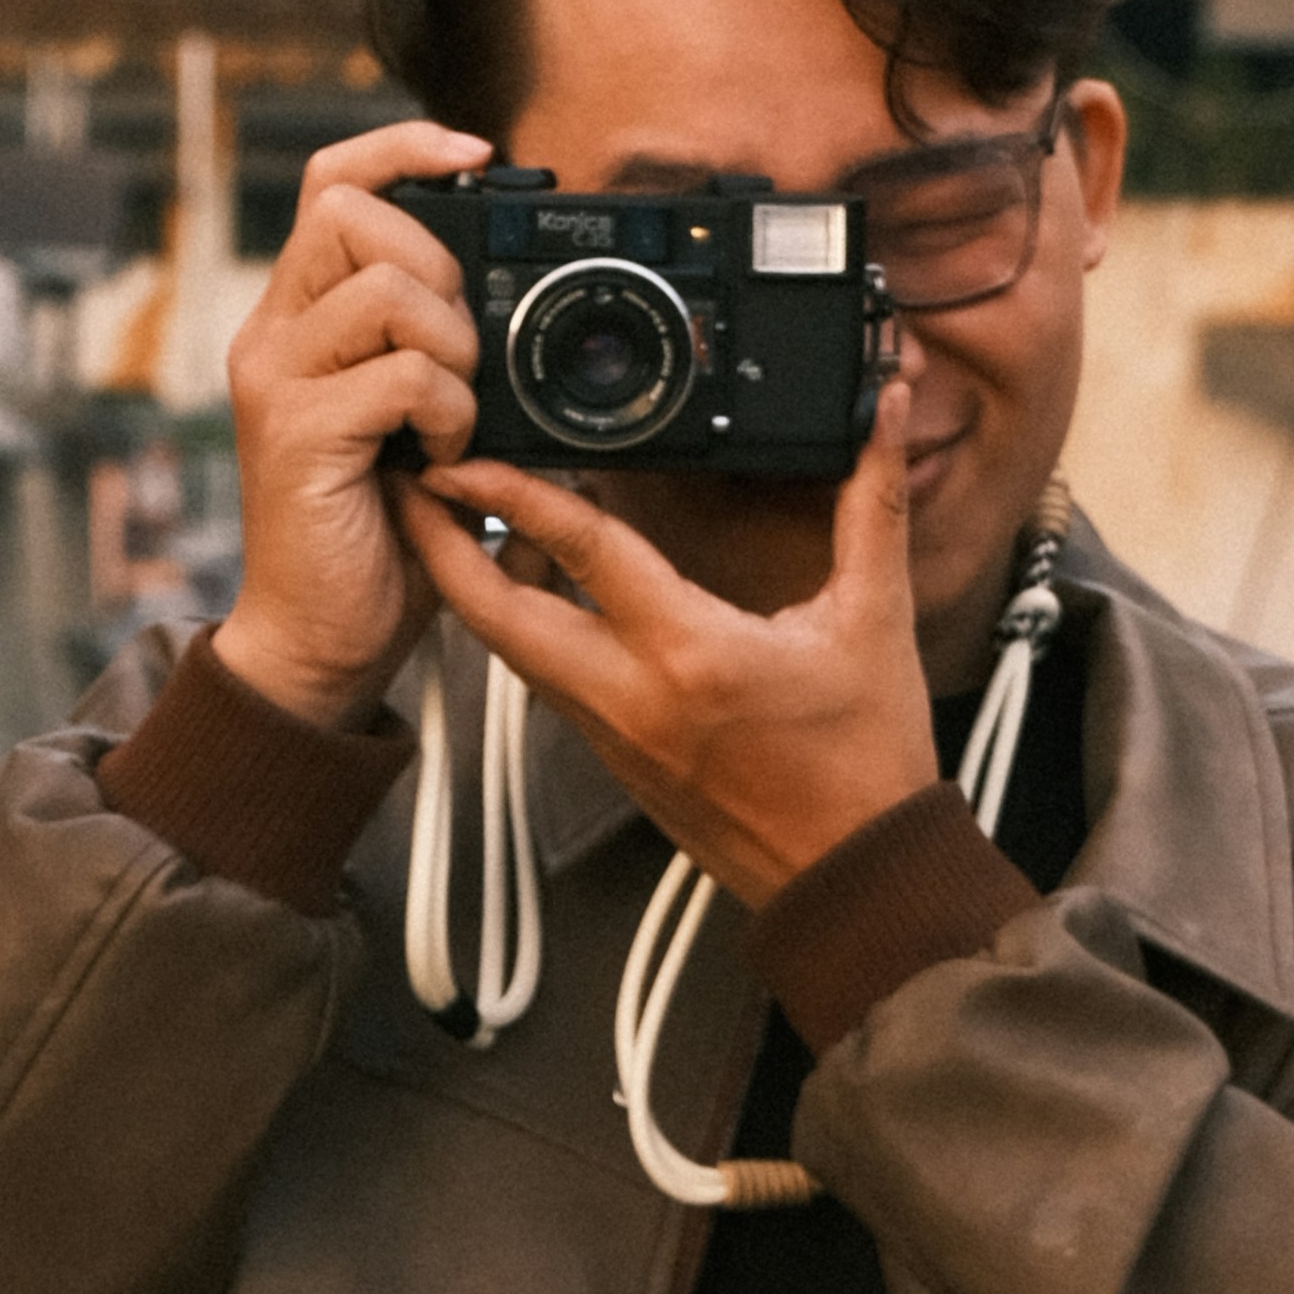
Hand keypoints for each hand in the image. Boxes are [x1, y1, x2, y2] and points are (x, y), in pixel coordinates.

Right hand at [210, 118, 487, 729]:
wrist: (321, 639)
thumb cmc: (378, 534)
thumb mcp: (415, 420)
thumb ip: (438, 349)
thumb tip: (521, 296)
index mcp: (299, 317)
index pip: (332, 181)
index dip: (403, 147)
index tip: (479, 157)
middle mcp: (272, 335)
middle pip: (351, 211)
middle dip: (437, 263)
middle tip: (461, 353)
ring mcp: (275, 380)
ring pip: (382, 286)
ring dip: (451, 345)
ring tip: (454, 415)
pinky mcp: (294, 432)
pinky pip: (401, 375)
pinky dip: (448, 411)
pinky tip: (443, 457)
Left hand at [396, 386, 938, 905]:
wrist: (853, 880)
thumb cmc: (866, 766)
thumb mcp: (876, 620)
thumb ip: (870, 504)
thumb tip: (880, 413)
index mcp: (689, 654)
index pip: (581, 551)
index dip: (513, 493)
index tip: (464, 457)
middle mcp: (631, 698)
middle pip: (495, 618)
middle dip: (439, 550)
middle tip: (413, 491)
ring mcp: (613, 737)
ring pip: (513, 654)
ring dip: (479, 590)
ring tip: (463, 526)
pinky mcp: (615, 762)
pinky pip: (547, 684)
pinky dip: (525, 631)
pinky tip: (537, 590)